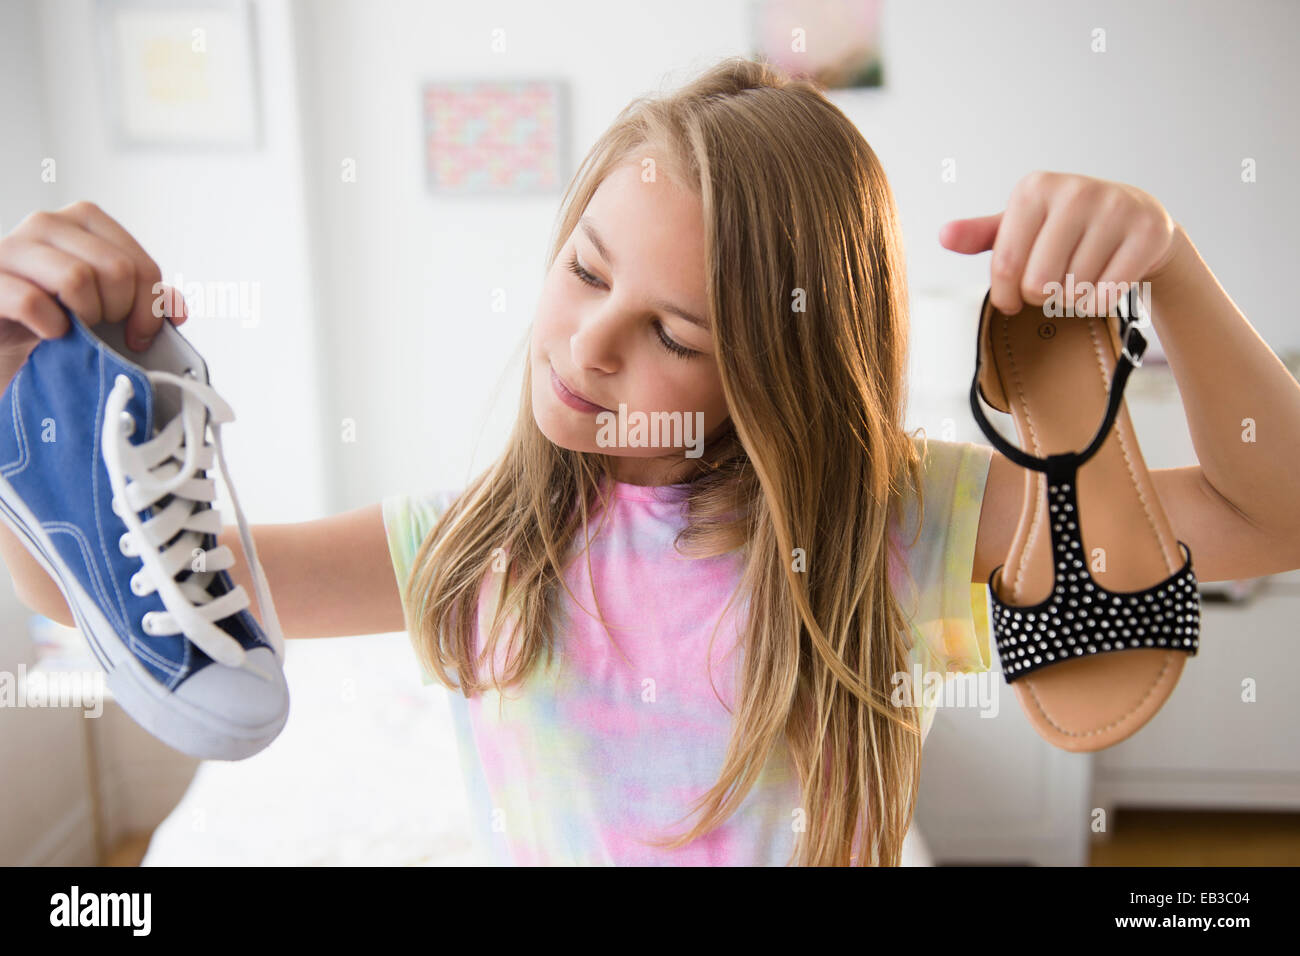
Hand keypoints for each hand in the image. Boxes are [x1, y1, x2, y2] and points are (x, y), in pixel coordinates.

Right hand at [0, 200, 186, 378]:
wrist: (8, 340)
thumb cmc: (60, 318)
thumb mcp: (108, 305)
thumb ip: (146, 299)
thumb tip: (177, 309)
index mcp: (83, 222)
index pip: (138, 263)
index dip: (149, 307)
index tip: (140, 333)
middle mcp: (46, 224)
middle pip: (114, 270)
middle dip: (118, 312)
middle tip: (102, 328)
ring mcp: (12, 248)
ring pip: (76, 278)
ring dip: (85, 317)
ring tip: (76, 328)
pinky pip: (32, 302)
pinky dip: (51, 326)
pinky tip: (50, 333)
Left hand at [938, 171, 1179, 316]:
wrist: (1139, 220)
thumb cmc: (1067, 228)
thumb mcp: (1023, 226)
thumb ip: (982, 235)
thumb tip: (944, 236)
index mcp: (1035, 189)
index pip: (1004, 266)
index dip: (1005, 295)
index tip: (1012, 299)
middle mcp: (1075, 191)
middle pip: (1038, 283)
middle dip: (1041, 296)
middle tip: (1053, 284)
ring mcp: (1115, 209)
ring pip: (1072, 292)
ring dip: (1071, 298)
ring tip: (1081, 277)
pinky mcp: (1147, 232)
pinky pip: (1106, 295)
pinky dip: (1100, 301)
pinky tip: (1104, 281)